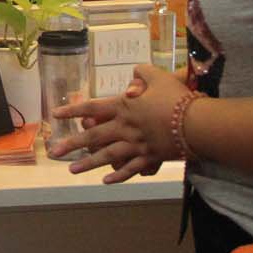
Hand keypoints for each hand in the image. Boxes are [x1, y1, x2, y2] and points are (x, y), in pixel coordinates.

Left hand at [47, 64, 186, 183]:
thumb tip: (135, 72)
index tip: (56, 115)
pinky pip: (130, 169)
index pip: (92, 107)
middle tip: (54, 152)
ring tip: (72, 171)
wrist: (198, 124)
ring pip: (107, 156)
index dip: (73, 111)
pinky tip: (106, 180)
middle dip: (72, 144)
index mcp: (123, 106)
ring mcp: (136, 145)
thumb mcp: (158, 77)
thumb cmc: (177, 97)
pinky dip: (118, 176)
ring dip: (88, 164)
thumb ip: (143, 72)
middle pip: (93, 136)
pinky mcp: (150, 158)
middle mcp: (125, 127)